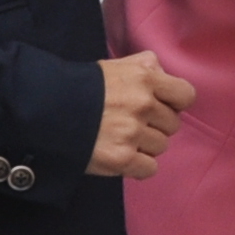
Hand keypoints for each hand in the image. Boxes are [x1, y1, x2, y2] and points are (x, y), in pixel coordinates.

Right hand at [89, 50, 195, 177]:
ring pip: (161, 147)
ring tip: (121, 138)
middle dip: (156, 125)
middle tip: (132, 123)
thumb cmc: (84, 87)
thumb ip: (146, 66)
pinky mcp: (122, 159)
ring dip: (145, 146)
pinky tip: (122, 156)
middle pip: (172, 125)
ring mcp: (133, 134)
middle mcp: (143, 106)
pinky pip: (150, 168)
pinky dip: (138, 166)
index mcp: (145, 79)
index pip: (186, 96)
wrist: (48, 111)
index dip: (175, 103)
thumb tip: (166, 78)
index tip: (161, 107)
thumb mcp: (117, 66)